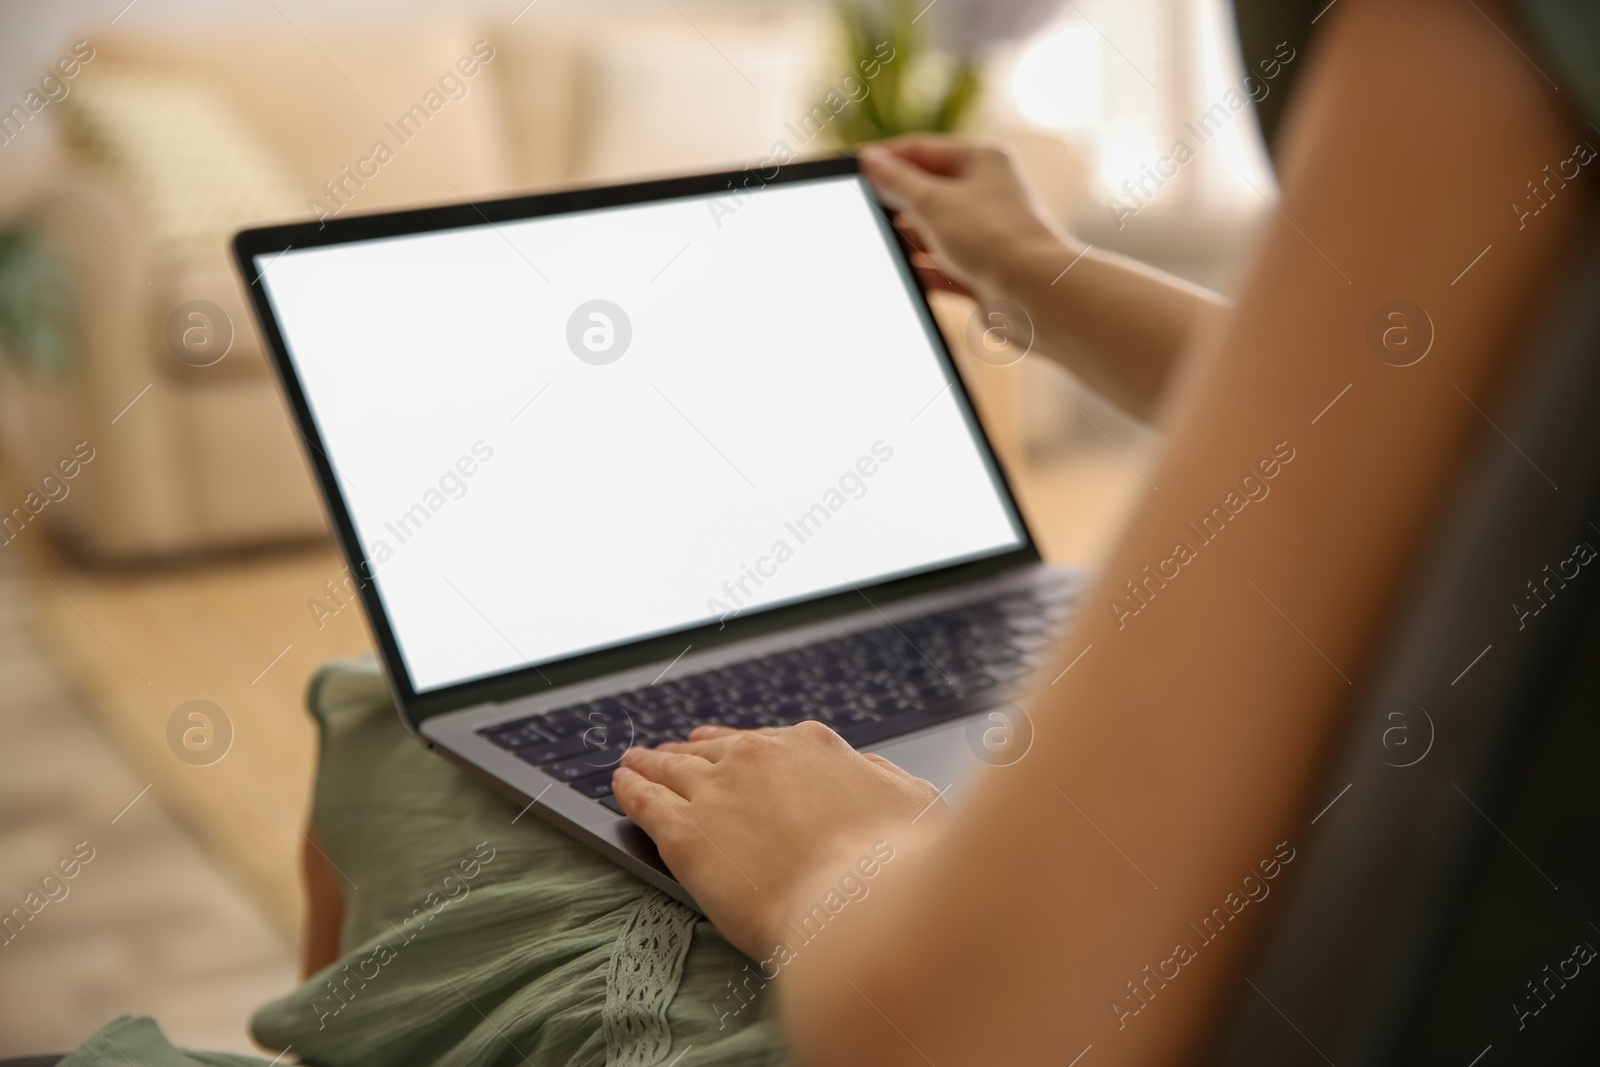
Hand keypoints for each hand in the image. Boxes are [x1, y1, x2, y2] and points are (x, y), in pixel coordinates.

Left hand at [611, 721, 943, 958]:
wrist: (857, 908)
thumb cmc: (898, 865)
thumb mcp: (914, 803)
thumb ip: (882, 780)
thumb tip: (866, 769)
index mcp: (814, 747)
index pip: (768, 741)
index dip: (744, 747)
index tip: (730, 748)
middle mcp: (759, 757)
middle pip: (714, 749)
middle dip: (692, 752)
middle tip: (672, 754)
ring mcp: (717, 791)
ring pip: (672, 768)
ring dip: (651, 764)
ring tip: (634, 764)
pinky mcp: (685, 834)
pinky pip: (645, 801)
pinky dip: (630, 790)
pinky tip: (621, 786)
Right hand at [859, 134, 1072, 299]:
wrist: (1035, 297)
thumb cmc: (994, 239)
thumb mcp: (933, 203)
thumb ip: (897, 182)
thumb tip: (870, 161)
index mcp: (983, 160)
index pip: (922, 150)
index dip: (885, 159)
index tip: (853, 168)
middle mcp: (988, 192)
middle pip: (927, 191)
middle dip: (896, 203)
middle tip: (862, 209)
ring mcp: (987, 232)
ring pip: (934, 230)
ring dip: (908, 239)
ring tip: (880, 245)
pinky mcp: (984, 268)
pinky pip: (943, 264)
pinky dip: (924, 269)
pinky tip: (904, 274)